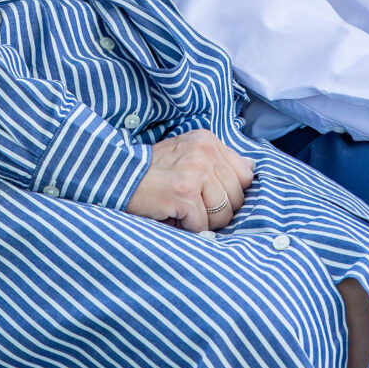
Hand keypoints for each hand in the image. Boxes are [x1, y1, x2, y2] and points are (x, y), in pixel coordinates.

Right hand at [125, 130, 253, 232]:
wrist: (117, 178)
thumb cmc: (151, 172)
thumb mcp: (187, 156)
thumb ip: (218, 162)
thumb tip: (251, 169)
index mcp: (208, 140)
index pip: (245, 175)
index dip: (231, 194)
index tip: (209, 197)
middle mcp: (205, 150)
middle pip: (236, 198)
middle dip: (216, 212)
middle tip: (190, 206)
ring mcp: (195, 169)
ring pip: (223, 215)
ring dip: (201, 222)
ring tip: (180, 210)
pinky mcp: (184, 191)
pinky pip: (202, 224)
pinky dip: (186, 227)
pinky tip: (170, 214)